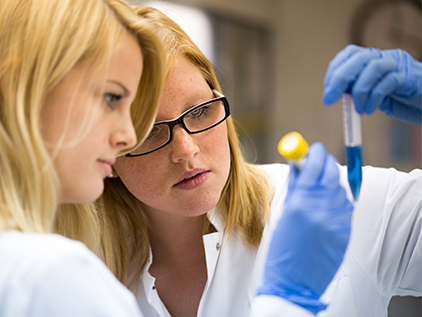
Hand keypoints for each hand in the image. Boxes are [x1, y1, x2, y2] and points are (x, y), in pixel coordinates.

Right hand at [256, 143, 353, 314]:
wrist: (294, 281)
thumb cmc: (282, 250)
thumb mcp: (283, 214)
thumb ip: (293, 186)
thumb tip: (297, 164)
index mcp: (301, 204)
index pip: (313, 166)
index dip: (314, 153)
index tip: (312, 148)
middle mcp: (321, 209)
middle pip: (331, 173)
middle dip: (325, 162)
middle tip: (318, 160)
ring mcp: (337, 220)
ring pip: (340, 188)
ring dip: (331, 181)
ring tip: (320, 185)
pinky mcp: (346, 230)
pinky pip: (346, 205)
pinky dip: (338, 198)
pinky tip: (328, 201)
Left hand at [323, 45, 421, 124]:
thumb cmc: (402, 101)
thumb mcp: (373, 96)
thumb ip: (356, 92)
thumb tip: (334, 95)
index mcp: (374, 60)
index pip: (349, 55)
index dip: (334, 71)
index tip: (327, 92)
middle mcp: (385, 58)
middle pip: (358, 57)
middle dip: (339, 78)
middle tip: (329, 99)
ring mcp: (399, 65)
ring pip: (372, 67)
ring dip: (358, 92)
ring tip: (359, 110)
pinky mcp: (410, 77)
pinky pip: (388, 82)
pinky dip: (374, 98)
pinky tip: (371, 110)